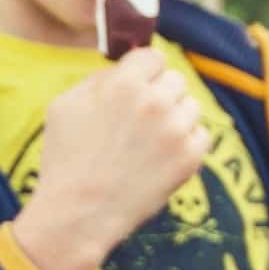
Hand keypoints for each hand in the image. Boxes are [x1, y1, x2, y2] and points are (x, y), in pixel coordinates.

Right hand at [12, 48, 212, 269]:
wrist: (80, 212)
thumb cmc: (67, 158)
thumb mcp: (66, 104)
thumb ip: (99, 79)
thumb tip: (126, 67)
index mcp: (123, 83)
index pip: (153, 56)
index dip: (145, 71)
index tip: (140, 85)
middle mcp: (154, 102)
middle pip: (175, 79)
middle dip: (161, 94)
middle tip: (143, 119)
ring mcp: (176, 130)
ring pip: (192, 106)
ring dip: (176, 117)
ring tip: (151, 140)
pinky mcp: (190, 157)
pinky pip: (202, 135)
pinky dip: (188, 143)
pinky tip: (163, 155)